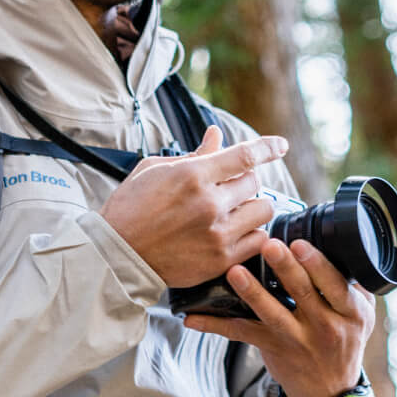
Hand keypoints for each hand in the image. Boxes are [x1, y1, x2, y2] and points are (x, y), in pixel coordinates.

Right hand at [99, 126, 287, 287]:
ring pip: (263, 211)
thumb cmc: (129, 209)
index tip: (280, 146)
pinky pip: (258, 241)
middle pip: (255, 183)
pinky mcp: (221, 260)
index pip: (245, 155)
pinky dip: (251, 234)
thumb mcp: (154, 170)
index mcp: (193, 176)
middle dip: (245, 182)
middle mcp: (210, 204)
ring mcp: (218, 233)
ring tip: (234, 212)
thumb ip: (191, 154)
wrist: (116, 255)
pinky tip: (234, 232)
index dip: (268, 147)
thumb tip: (216, 136)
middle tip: (229, 189)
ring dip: (252, 208)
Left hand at [182, 237, 374, 396]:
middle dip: (285, 267)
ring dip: (252, 292)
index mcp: (350, 312)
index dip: (317, 264)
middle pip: (303, 292)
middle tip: (268, 245)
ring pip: (272, 314)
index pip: (335, 285)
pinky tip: (193, 318)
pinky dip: (215, 325)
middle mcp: (325, 326)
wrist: (330, 390)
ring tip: (235, 273)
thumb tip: (337, 246)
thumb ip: (350, 286)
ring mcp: (296, 340)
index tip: (300, 244)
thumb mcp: (361, 315)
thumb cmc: (344, 341)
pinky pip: (241, 333)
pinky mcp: (271, 348)